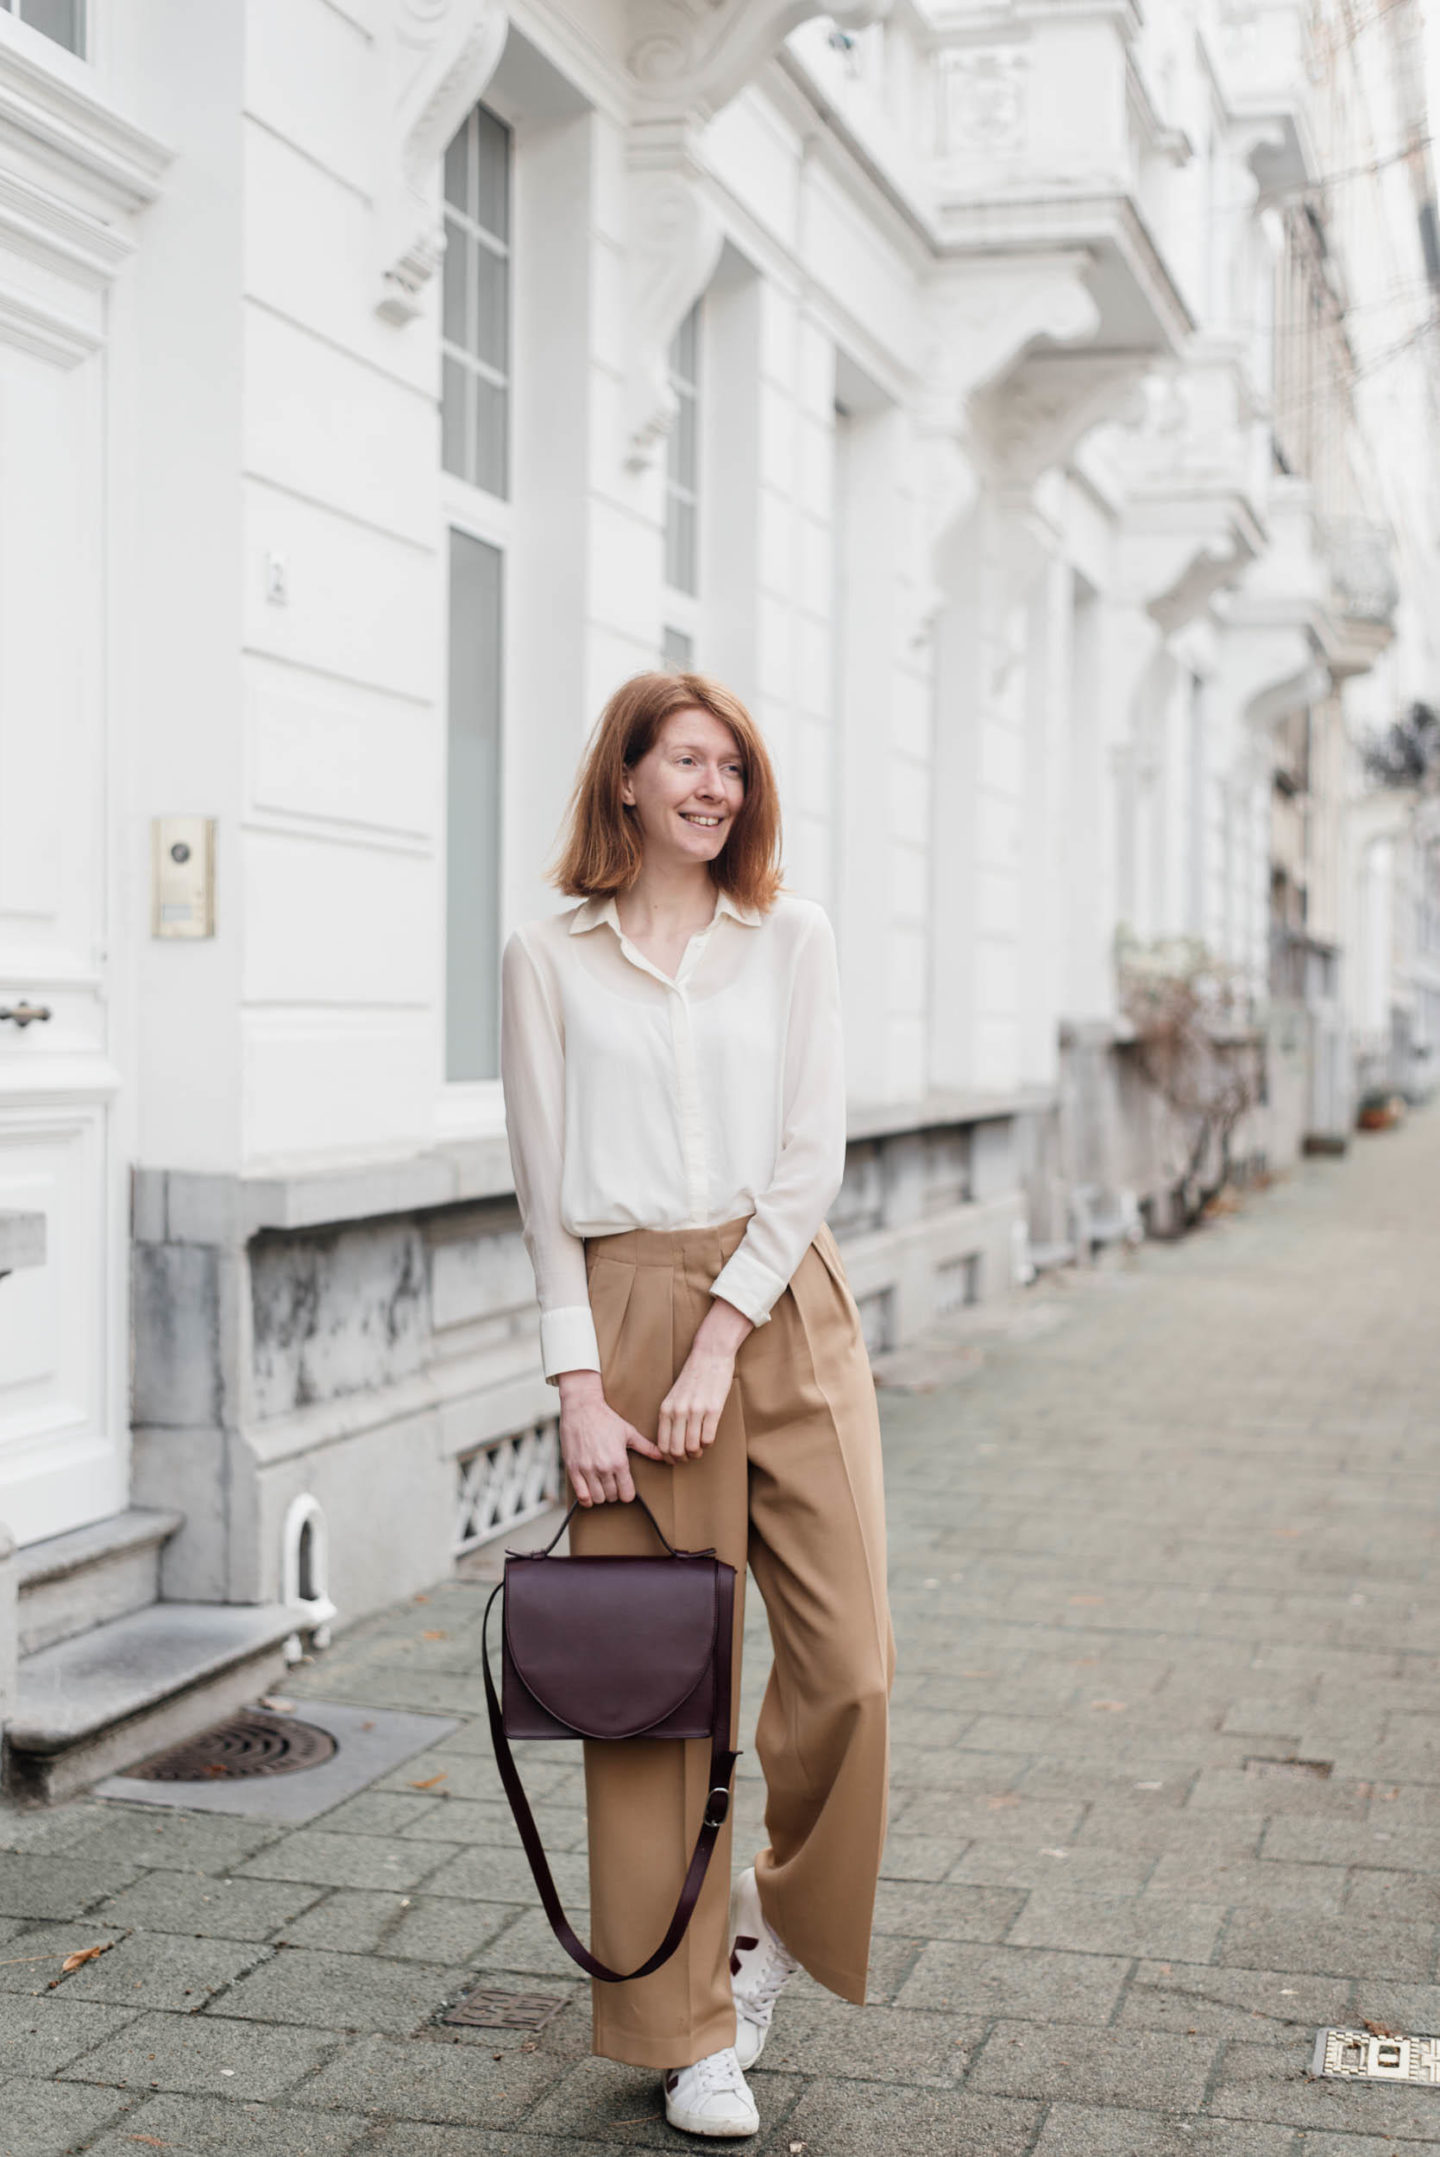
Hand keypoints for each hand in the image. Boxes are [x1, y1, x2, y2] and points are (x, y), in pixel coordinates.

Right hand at [555, 1372, 663, 1506]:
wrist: (582, 1408)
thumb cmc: (606, 1419)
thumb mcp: (629, 1432)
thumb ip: (646, 1447)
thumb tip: (663, 1456)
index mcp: (619, 1461)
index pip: (627, 1494)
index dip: (627, 1493)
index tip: (625, 1487)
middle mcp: (603, 1468)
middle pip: (612, 1497)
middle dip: (614, 1493)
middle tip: (613, 1484)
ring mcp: (587, 1469)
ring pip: (597, 1498)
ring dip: (601, 1495)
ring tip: (601, 1486)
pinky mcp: (573, 1468)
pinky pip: (581, 1495)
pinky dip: (586, 1499)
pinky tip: (589, 1492)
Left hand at [657, 1297, 753, 1461]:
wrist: (710, 1355)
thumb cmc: (692, 1377)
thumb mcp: (673, 1397)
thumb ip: (670, 1417)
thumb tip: (670, 1442)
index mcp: (665, 1409)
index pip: (662, 1445)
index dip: (669, 1458)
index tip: (676, 1459)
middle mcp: (678, 1411)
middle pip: (676, 1450)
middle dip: (683, 1459)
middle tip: (689, 1457)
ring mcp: (695, 1411)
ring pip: (693, 1447)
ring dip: (697, 1453)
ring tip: (700, 1449)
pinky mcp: (713, 1409)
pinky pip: (708, 1438)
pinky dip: (708, 1444)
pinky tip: (708, 1438)